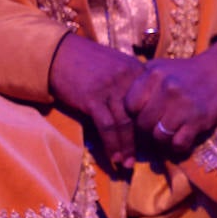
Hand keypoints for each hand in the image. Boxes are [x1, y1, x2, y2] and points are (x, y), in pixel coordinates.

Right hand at [49, 33, 144, 169]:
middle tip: (147, 159)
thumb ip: (132, 82)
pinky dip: (112, 144)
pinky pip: (106, 126)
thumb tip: (146, 108)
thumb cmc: (89, 61)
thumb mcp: (118, 64)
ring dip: (127, 147)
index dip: (154, 122)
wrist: (61, 53)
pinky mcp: (92, 99)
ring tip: (128, 164)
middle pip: (141, 114)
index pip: (153, 100)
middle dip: (143, 139)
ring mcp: (110, 89)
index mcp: (136, 70)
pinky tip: (114, 157)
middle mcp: (127, 79)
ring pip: (125, 123)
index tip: (156, 140)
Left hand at [123, 38, 216, 154]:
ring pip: (159, 137)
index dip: (133, 114)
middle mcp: (168, 89)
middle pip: (143, 124)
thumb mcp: (158, 68)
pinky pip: (178, 145)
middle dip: (146, 129)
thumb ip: (138, 82)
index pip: (129, 106)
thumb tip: (116, 104)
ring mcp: (184, 106)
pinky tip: (180, 136)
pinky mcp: (198, 121)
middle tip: (154, 126)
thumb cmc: (181, 73)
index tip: (141, 114)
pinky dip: (177, 146)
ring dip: (161, 139)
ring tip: (166, 132)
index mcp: (154, 75)